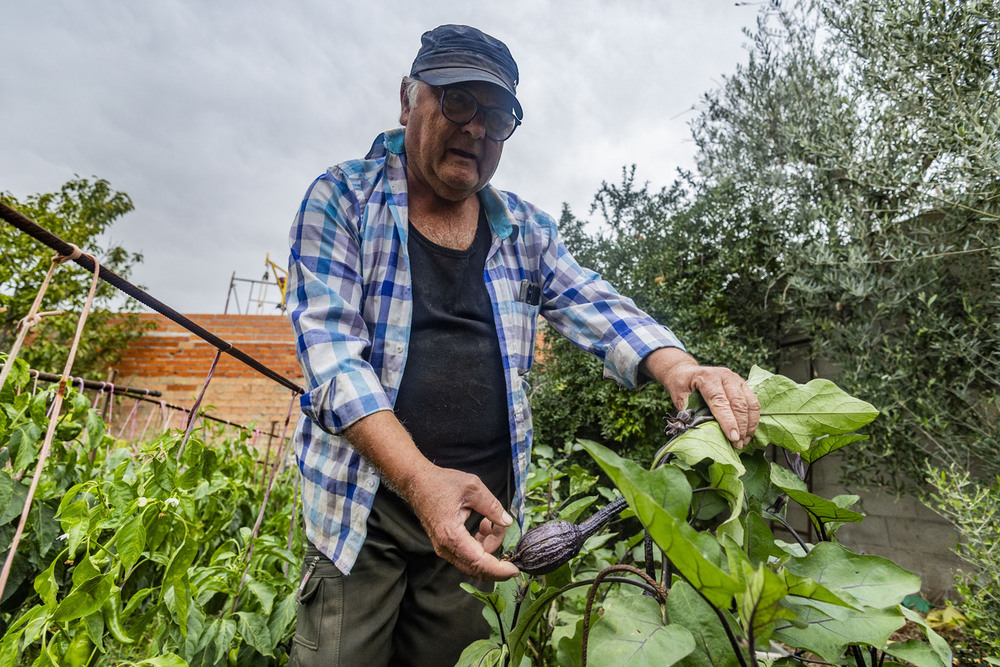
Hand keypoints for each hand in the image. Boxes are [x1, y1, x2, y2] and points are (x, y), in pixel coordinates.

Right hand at [403, 465, 519, 580]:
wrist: (417, 482)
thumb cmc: (441, 483)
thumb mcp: (473, 488)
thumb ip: (492, 506)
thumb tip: (507, 522)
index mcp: (451, 534)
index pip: (479, 562)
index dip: (499, 570)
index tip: (515, 570)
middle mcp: (445, 547)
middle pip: (476, 568)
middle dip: (497, 559)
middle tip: (504, 532)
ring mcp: (443, 548)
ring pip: (473, 561)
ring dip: (488, 546)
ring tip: (490, 521)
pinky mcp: (445, 545)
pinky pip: (467, 554)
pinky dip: (480, 545)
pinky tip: (483, 526)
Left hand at [641, 348, 759, 448]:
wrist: (686, 371)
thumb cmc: (681, 384)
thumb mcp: (679, 396)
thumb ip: (687, 411)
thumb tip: (697, 431)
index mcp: (708, 378)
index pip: (720, 401)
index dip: (728, 421)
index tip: (733, 437)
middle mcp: (725, 376)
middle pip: (738, 403)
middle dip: (741, 426)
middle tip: (738, 444)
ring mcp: (736, 379)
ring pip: (750, 403)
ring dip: (749, 425)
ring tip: (744, 442)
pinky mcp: (743, 385)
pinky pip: (754, 403)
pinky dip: (753, 420)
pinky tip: (748, 433)